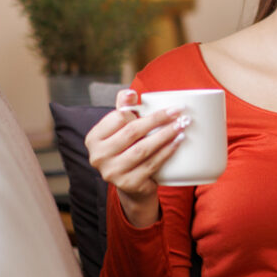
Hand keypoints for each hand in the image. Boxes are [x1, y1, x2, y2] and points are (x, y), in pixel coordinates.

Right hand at [85, 89, 189, 226]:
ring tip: (181, 125)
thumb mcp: (121, 127)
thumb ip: (124, 107)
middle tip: (179, 112)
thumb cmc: (127, 148)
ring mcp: (112, 172)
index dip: (140, 109)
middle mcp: (98, 156)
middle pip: (132, 132)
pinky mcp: (129, 184)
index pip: (118, 117)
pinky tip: (178, 142)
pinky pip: (152, 164)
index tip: (165, 106)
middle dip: (159, 119)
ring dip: (165, 135)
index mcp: (94, 138)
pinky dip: (167, 151)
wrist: (131, 184)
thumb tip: (130, 93)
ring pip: (143, 148)